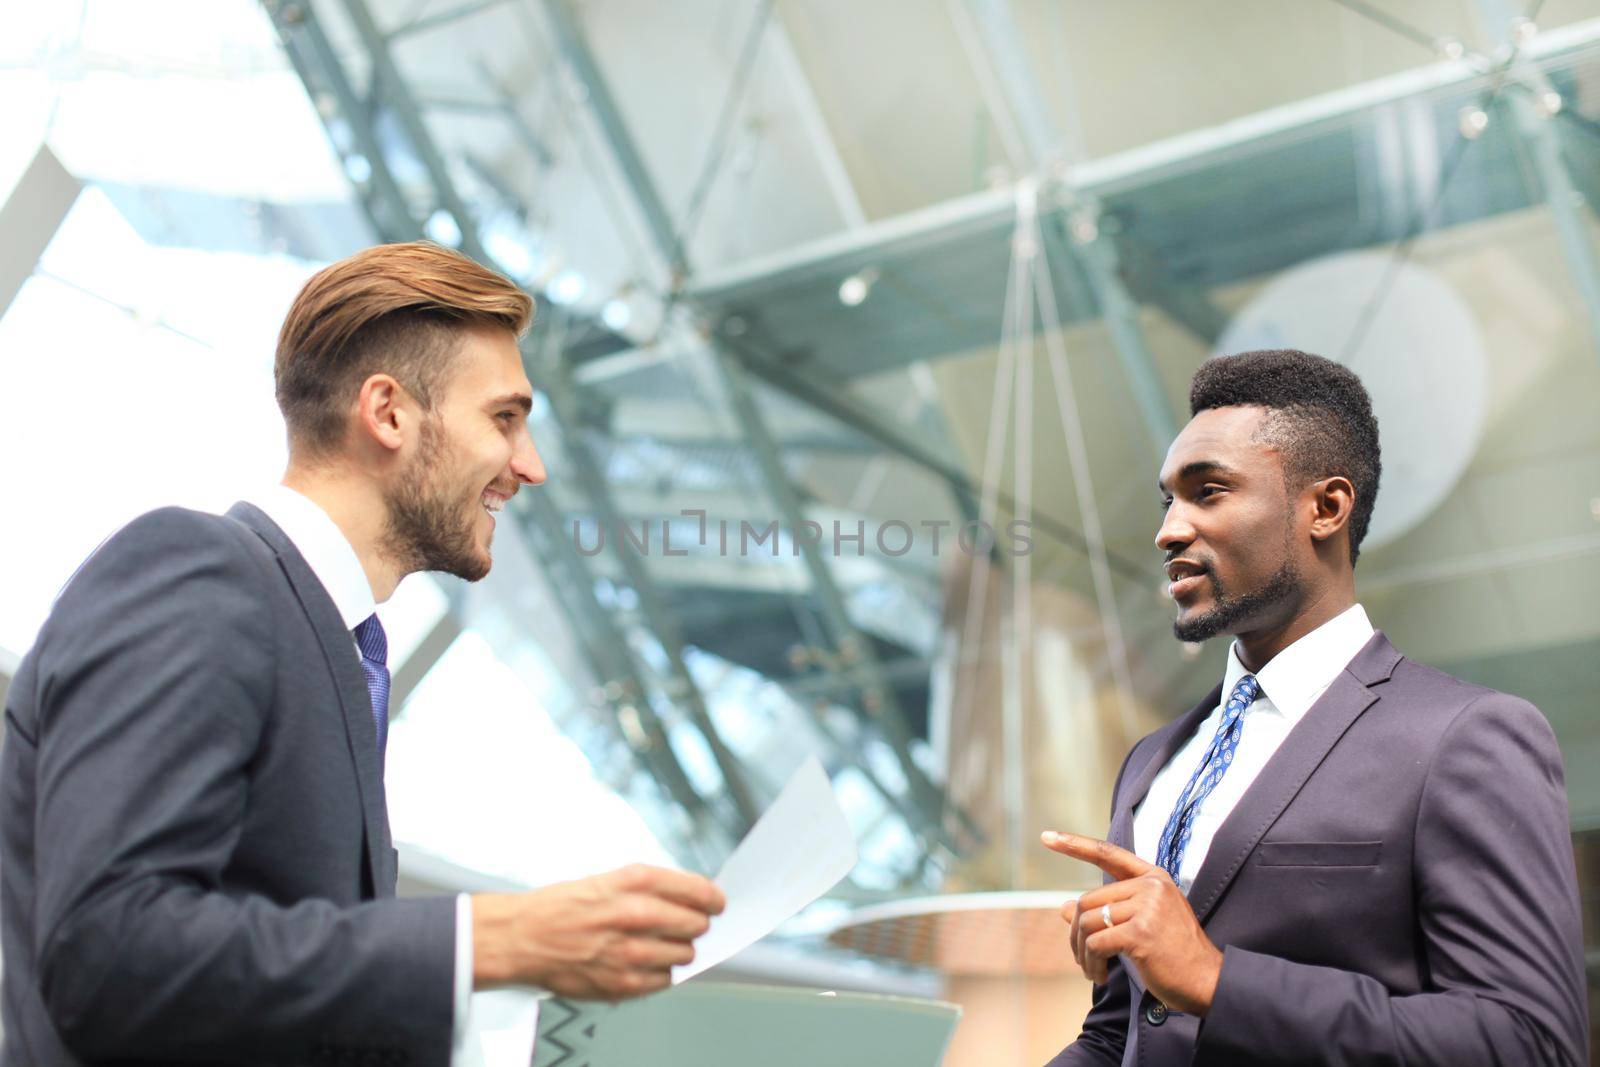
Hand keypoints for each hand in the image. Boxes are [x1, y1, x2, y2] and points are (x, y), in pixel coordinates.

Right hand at [472, 863, 725, 1000]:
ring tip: (656, 945)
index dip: (713, 898)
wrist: (523, 936)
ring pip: (684, 954)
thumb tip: (691, 898)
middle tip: (685, 925)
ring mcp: (631, 951)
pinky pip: (665, 981)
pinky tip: (642, 963)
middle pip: (697, 924)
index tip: (716, 903)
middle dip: (695, 924)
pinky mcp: (623, 983)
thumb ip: (651, 888)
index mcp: (635, 882)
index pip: (697, 890)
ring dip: (677, 950)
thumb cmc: (563, 906)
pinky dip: (660, 973)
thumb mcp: (610, 879)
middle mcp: (637, 914)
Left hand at [1041, 831, 1222, 1015]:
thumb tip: (1062, 908)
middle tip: (1081, 957)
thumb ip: (1107, 912)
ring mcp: (1148, 907)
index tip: (1047, 837)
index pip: (1108, 855)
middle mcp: (1151, 886)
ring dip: (1083, 953)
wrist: (1208, 982)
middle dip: (1077, 933)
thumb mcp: (1142, 925)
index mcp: (1154, 878)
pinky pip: (1097, 943)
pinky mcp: (1141, 932)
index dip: (1075, 845)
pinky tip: (1101, 976)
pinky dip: (1092, 963)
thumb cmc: (1174, 955)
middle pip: (1089, 900)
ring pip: (1089, 923)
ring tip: (1092, 970)